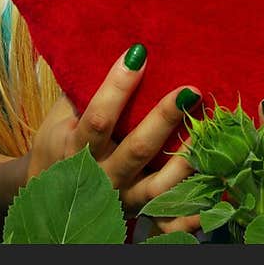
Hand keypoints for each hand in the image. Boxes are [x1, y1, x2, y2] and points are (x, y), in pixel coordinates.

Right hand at [26, 45, 203, 235]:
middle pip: (137, 149)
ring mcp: (123, 198)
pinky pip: (169, 214)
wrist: (49, 194)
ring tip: (206, 129)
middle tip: (190, 89)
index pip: (99, 117)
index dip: (118, 86)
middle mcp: (101, 176)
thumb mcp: (61, 114)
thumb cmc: (59, 140)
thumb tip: (122, 50)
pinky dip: (191, 208)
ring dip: (185, 157)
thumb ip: (84, 88)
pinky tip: (214, 189)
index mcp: (76, 148)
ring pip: (159, 184)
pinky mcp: (140, 212)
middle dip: (164, 118)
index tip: (140, 53)